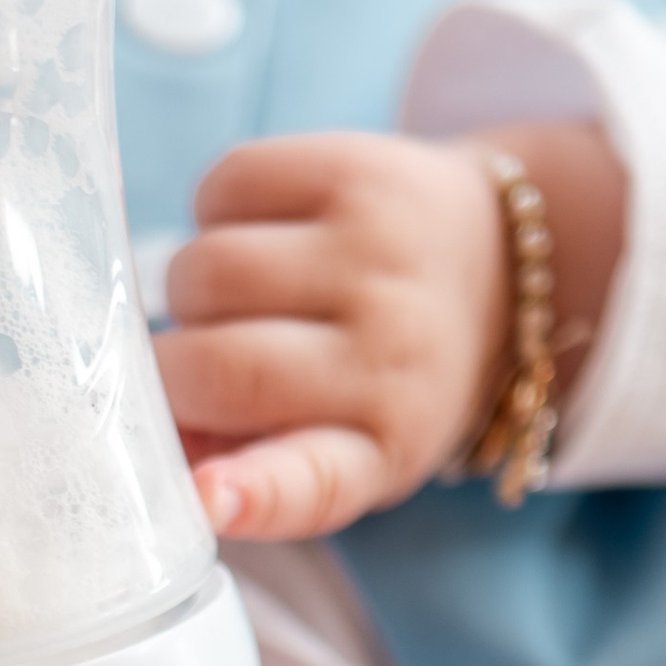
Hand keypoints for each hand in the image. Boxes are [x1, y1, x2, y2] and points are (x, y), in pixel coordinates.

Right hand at [160, 120, 625, 542]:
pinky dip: (216, 212)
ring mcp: (376, 250)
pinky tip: (263, 231)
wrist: (499, 266)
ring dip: (194, 290)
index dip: (249, 492)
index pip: (311, 479)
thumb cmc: (388, 379)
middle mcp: (389, 351)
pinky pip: (221, 187)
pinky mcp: (356, 168)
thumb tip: (166, 445)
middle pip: (209, 363)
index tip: (202, 497)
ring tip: (243, 297)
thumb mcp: (346, 453)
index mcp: (381, 443)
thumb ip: (250, 469)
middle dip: (171, 369)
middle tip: (200, 365)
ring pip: (201, 269)